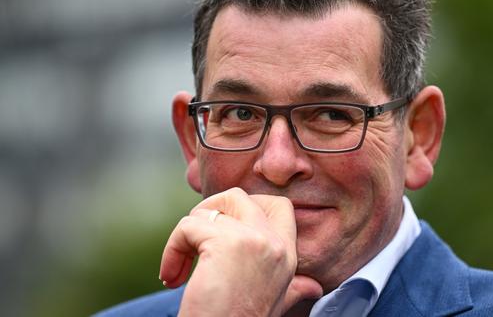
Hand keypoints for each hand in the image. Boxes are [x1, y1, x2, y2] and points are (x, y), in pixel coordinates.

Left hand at [159, 188, 322, 315]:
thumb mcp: (275, 302)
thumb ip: (293, 289)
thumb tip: (314, 287)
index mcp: (288, 255)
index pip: (280, 205)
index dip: (247, 208)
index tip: (222, 233)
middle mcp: (276, 243)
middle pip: (240, 197)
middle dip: (211, 211)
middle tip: (196, 241)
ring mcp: (254, 239)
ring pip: (210, 208)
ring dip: (186, 232)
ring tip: (181, 264)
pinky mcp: (226, 242)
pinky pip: (187, 226)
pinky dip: (172, 249)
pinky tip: (173, 276)